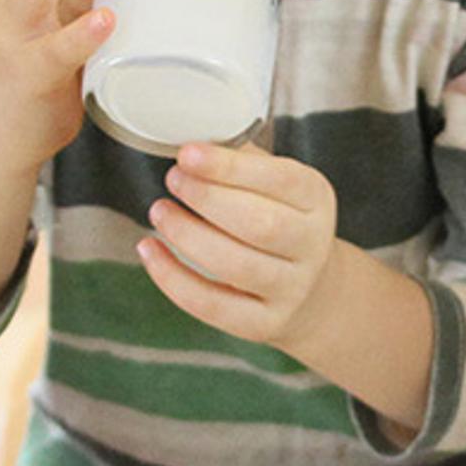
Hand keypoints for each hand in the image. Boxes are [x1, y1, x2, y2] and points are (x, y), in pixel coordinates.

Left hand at [140, 141, 341, 347]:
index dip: (230, 167)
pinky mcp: (264, 323)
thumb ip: (242, 162)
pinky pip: (213, 305)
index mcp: (316, 200)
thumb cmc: (279, 221)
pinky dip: (173, 278)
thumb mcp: (276, 186)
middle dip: (208, 200)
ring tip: (159, 211)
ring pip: (236, 267)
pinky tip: (149, 250)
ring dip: (188, 236)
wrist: (309, 290)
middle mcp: (311, 246)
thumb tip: (192, 141)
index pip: (281, 181)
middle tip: (173, 180)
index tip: (187, 153)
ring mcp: (291, 289)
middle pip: (261, 225)